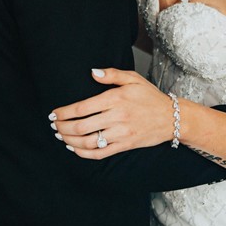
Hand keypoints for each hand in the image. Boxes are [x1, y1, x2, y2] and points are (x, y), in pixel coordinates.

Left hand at [50, 68, 174, 158]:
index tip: (53, 114)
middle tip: (54, 126)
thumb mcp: (133, 78)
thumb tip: (92, 72)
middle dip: (62, 128)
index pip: (82, 107)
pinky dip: (83, 153)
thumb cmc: (150, 96)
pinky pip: (100, 153)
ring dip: (69, 141)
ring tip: (61, 136)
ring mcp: (121, 133)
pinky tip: (75, 149)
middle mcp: (116, 117)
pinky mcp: (125, 145)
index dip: (64, 113)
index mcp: (116, 98)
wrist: (171, 117)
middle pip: (81, 126)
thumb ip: (111, 74)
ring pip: (88, 142)